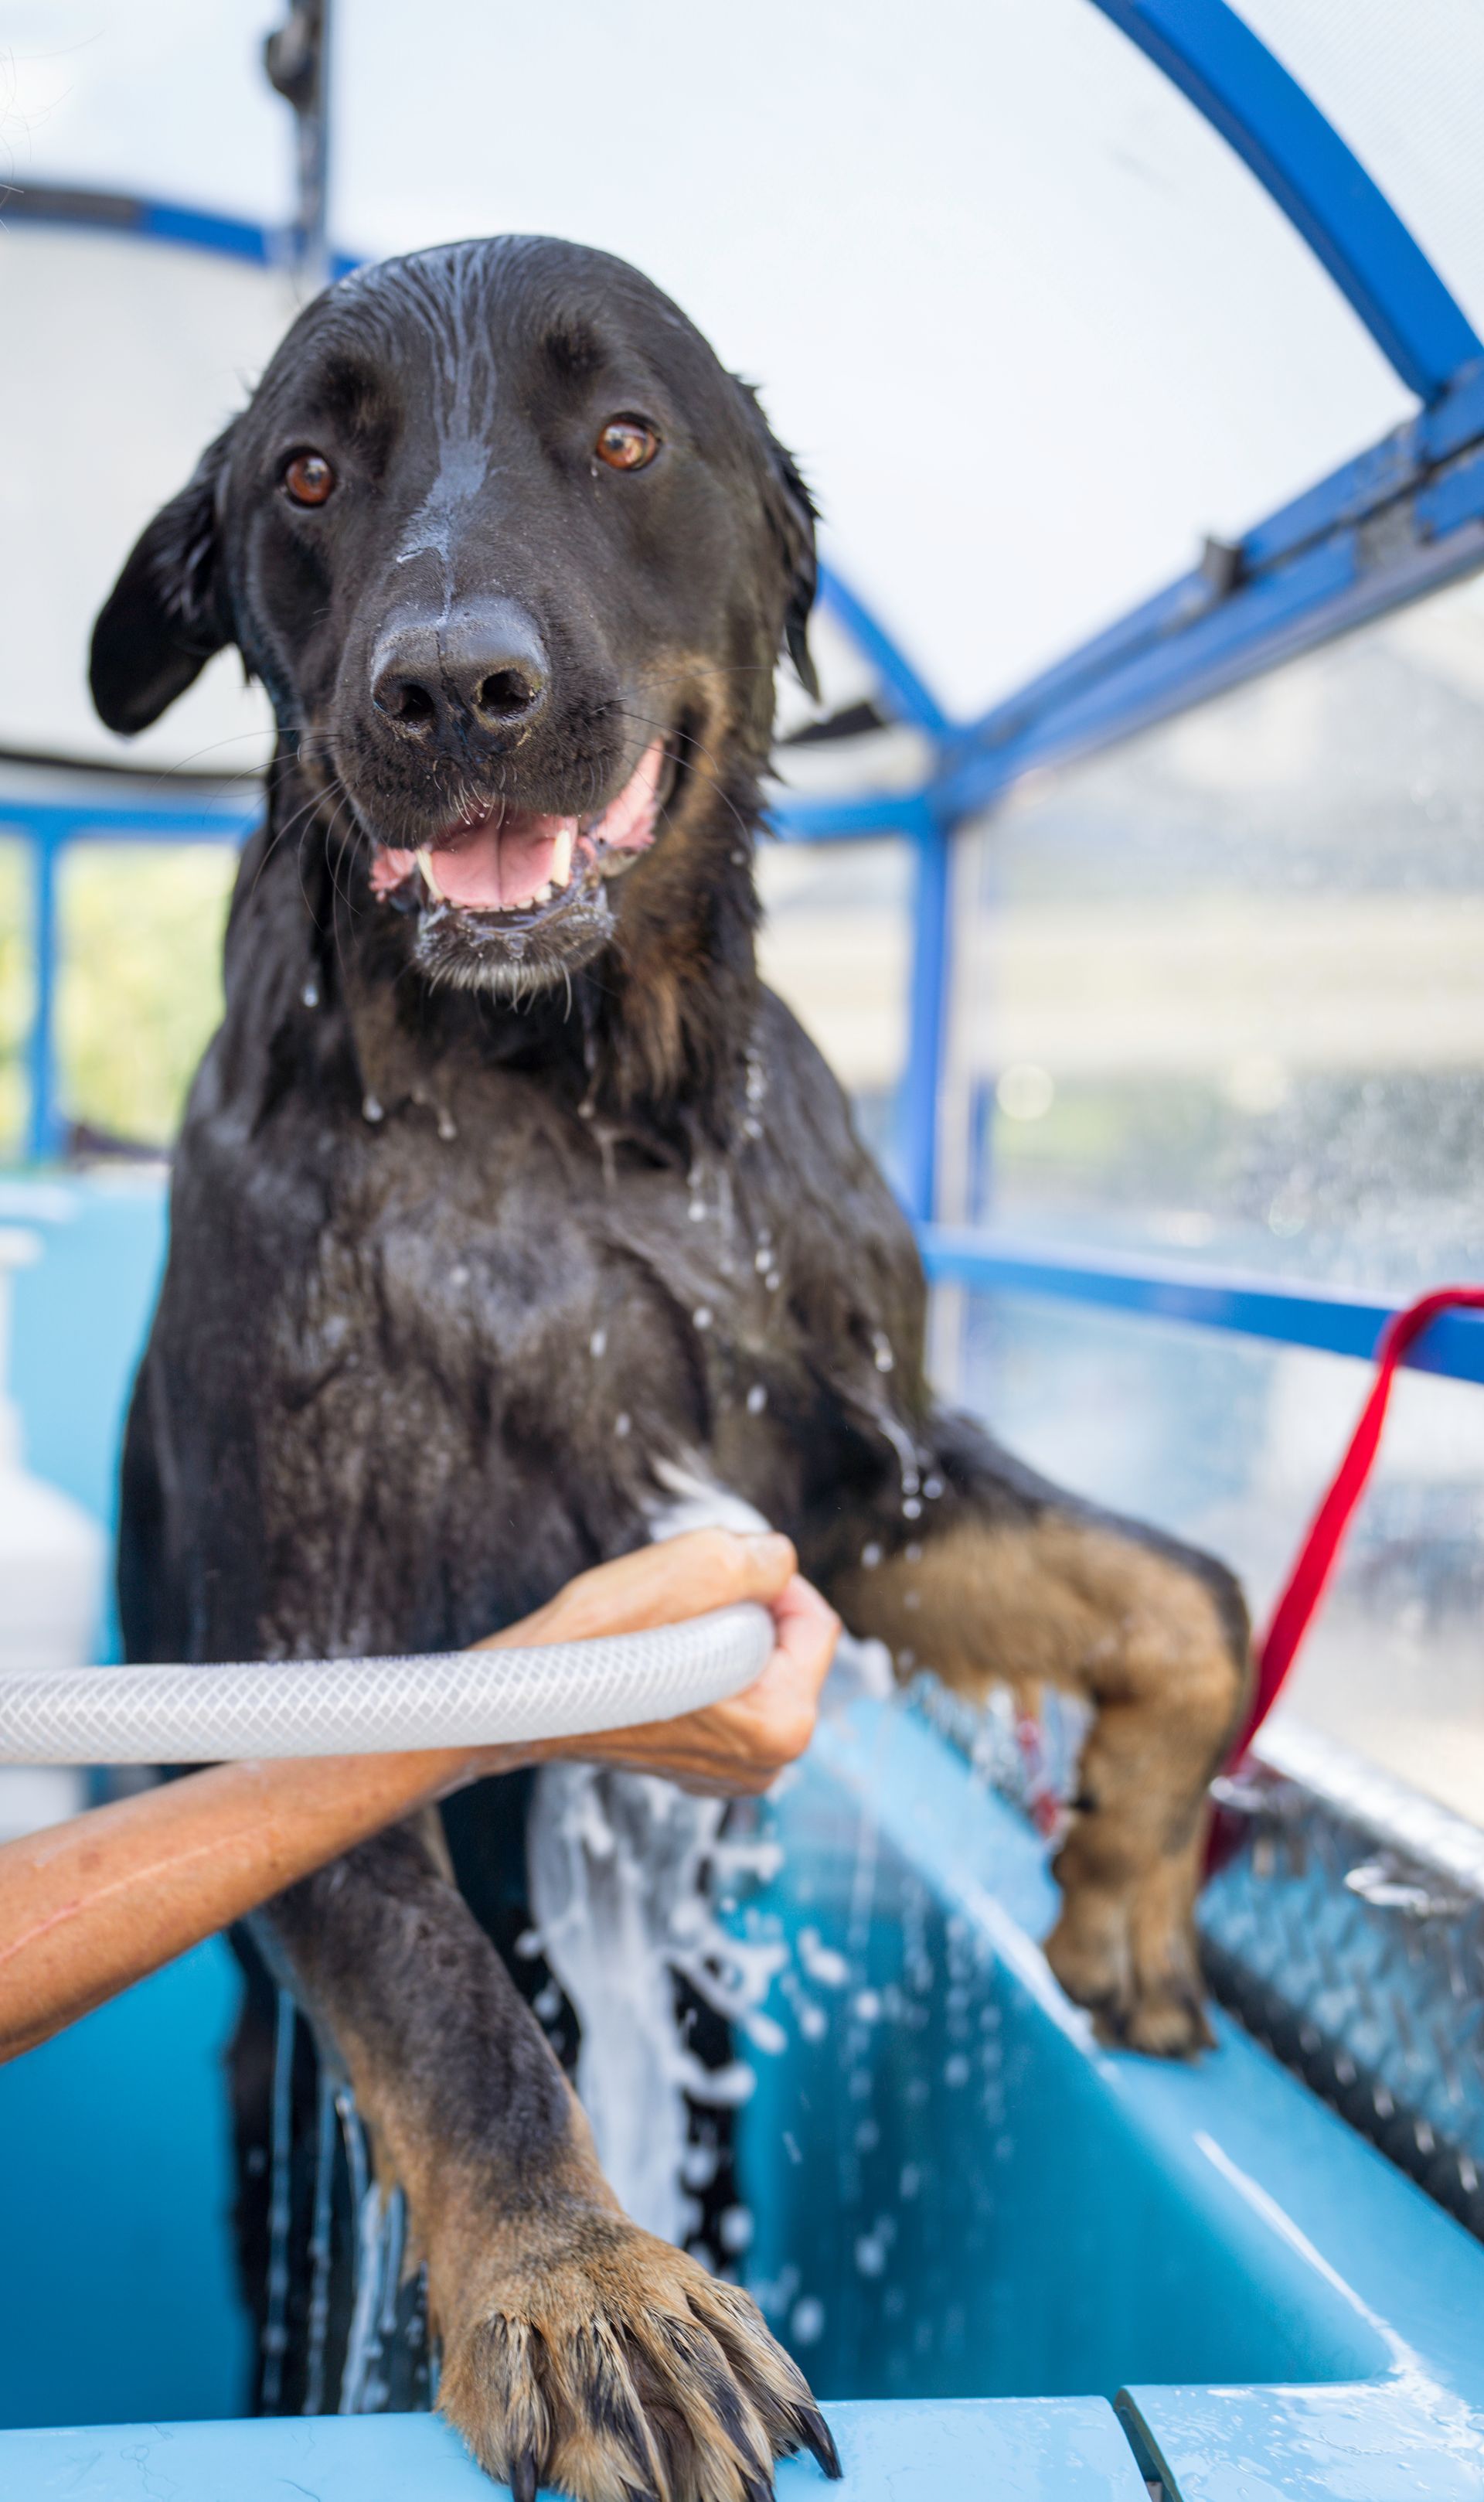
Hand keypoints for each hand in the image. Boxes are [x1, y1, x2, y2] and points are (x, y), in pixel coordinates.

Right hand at [471, 1529, 839, 1793]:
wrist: (519, 1694)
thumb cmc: (598, 1640)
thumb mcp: (698, 1564)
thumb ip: (766, 1558)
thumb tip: (780, 1562)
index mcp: (786, 1726)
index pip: (815, 1621)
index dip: (770, 1581)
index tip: (717, 1577)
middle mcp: (766, 1763)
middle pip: (782, 1646)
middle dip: (742, 1611)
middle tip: (678, 1608)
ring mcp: (728, 1770)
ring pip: (748, 1664)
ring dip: (715, 1635)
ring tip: (659, 1634)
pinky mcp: (693, 1763)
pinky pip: (717, 1690)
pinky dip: (692, 1664)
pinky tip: (649, 1661)